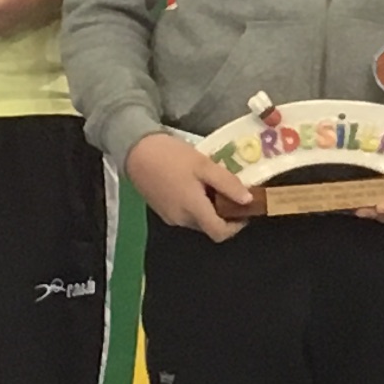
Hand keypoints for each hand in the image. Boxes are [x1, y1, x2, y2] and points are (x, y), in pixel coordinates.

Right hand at [127, 129, 255, 242]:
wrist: (135, 149)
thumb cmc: (171, 156)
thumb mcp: (204, 165)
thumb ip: (227, 183)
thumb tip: (247, 200)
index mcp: (193, 210)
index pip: (220, 233)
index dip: (237, 226)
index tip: (244, 209)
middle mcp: (181, 219)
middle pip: (209, 226)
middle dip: (224, 213)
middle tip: (230, 190)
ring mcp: (169, 216)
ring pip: (197, 219)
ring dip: (209, 208)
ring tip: (211, 183)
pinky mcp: (161, 210)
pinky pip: (185, 213)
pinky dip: (195, 204)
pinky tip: (194, 184)